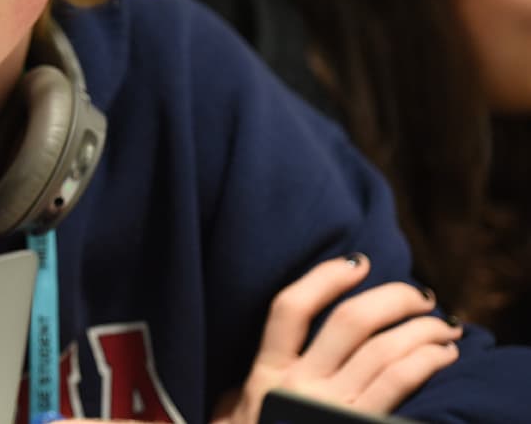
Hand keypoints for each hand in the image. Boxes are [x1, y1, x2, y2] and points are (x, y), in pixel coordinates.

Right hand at [211, 253, 461, 423]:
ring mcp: (332, 409)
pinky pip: (399, 386)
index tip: (356, 262)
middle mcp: (299, 386)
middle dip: (392, 299)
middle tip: (418, 295)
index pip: (291, 309)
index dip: (324, 278)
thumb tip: (241, 384)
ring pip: (384, 352)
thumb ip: (236, 396)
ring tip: (442, 327)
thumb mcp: (227, 420)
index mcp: (264, 377)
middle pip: (349, 322)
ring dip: (421, 331)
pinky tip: (439, 358)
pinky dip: (425, 363)